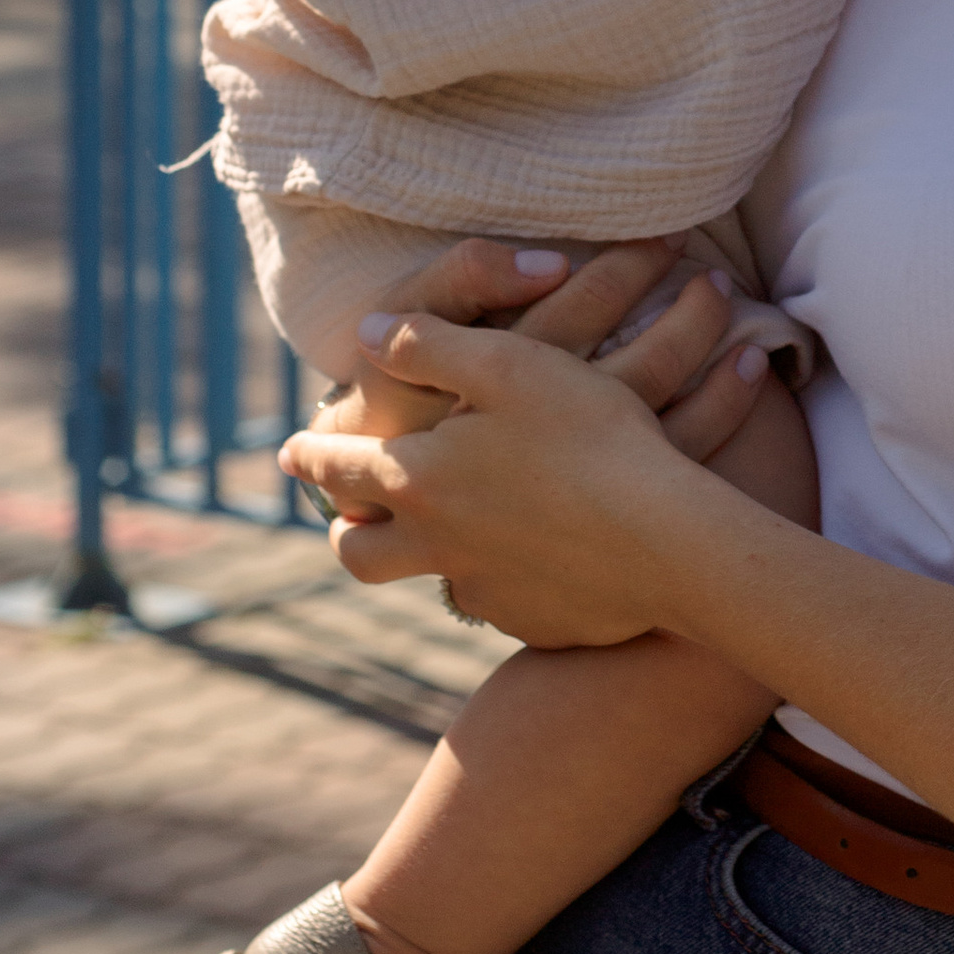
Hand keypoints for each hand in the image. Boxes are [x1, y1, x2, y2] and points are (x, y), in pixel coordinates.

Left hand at [280, 306, 753, 647]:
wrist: (667, 540)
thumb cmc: (589, 437)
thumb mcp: (509, 365)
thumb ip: (428, 344)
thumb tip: (363, 331)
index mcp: (421, 478)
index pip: (338, 466)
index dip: (309, 453)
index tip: (287, 449)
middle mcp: (437, 544)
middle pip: (359, 551)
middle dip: (344, 529)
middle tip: (343, 515)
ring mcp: (485, 591)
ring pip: (428, 580)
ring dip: (422, 556)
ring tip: (436, 538)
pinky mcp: (534, 622)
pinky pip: (500, 601)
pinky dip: (499, 577)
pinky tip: (530, 558)